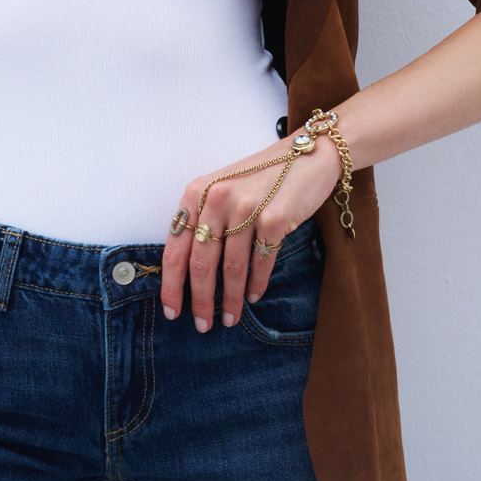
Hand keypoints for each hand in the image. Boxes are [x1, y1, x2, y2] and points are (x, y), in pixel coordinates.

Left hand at [159, 132, 340, 330]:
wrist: (308, 155)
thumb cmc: (262, 176)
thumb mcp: (223, 188)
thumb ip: (204, 219)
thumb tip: (187, 270)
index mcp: (197, 191)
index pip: (175, 247)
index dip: (172, 285)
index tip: (173, 310)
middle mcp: (217, 197)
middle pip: (201, 263)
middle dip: (200, 300)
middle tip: (203, 325)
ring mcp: (246, 207)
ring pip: (231, 268)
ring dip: (229, 299)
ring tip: (229, 317)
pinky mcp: (275, 218)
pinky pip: (261, 263)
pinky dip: (256, 284)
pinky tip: (253, 295)